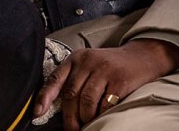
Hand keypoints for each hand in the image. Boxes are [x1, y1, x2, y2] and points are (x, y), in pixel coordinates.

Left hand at [34, 39, 178, 130]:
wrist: (141, 56)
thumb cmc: (109, 65)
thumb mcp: (88, 65)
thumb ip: (73, 80)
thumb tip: (58, 105)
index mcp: (75, 59)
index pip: (55, 78)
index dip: (44, 97)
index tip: (37, 113)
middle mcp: (87, 62)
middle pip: (70, 94)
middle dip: (69, 116)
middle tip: (72, 129)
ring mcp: (104, 70)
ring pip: (86, 101)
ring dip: (85, 117)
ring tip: (87, 124)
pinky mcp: (119, 80)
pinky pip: (105, 104)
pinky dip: (101, 114)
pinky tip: (102, 116)